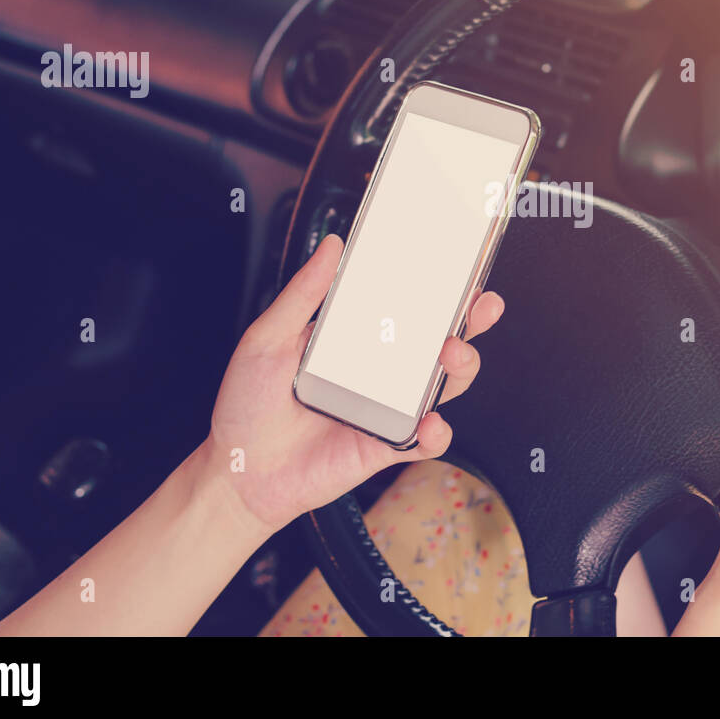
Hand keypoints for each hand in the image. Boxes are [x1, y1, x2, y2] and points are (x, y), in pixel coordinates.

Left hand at [203, 233, 503, 533]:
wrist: (239, 471)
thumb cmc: (249, 405)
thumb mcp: (268, 338)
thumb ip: (303, 294)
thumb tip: (333, 247)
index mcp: (357, 340)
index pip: (408, 308)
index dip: (439, 289)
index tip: (460, 267)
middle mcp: (380, 372)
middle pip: (440, 342)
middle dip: (470, 321)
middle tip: (480, 306)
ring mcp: (388, 409)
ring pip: (444, 386)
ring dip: (460, 367)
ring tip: (451, 354)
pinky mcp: (387, 446)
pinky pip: (426, 440)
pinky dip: (437, 432)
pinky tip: (429, 421)